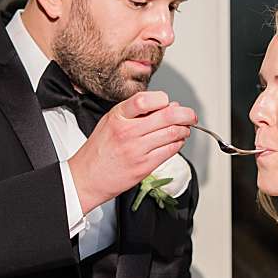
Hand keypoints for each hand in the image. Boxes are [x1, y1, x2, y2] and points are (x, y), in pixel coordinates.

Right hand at [70, 91, 196, 212]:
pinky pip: (170, 151)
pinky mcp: (144, 166)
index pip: (146, 99)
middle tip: (190, 116)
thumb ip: (135, 112)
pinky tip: (176, 142)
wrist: (86, 178)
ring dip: (184, 130)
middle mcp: (128, 132)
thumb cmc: (98, 150)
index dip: (163, 99)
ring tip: (184, 129)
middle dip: (186, 114)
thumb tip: (167, 105)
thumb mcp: (109, 121)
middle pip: (167, 116)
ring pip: (173, 133)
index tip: (168, 102)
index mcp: (118, 116)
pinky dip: (178, 144)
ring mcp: (137, 150)